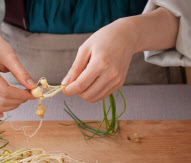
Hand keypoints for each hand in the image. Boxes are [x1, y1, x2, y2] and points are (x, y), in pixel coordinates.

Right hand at [0, 26, 35, 119]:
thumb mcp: (10, 56)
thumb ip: (21, 73)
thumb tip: (33, 87)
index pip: (5, 91)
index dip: (21, 95)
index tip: (34, 93)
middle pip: (0, 101)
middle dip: (19, 101)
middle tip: (31, 95)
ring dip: (11, 106)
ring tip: (22, 98)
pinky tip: (2, 114)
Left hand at [62, 7, 178, 102]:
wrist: (127, 36)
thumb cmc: (104, 39)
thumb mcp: (85, 49)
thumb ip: (75, 68)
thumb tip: (65, 83)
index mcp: (100, 63)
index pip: (81, 85)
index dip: (69, 90)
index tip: (63, 89)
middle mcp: (110, 74)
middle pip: (87, 95)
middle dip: (76, 92)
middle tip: (73, 83)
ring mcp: (116, 80)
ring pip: (94, 98)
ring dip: (84, 93)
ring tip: (82, 81)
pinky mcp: (119, 83)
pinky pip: (102, 95)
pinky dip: (94, 92)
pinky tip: (92, 81)